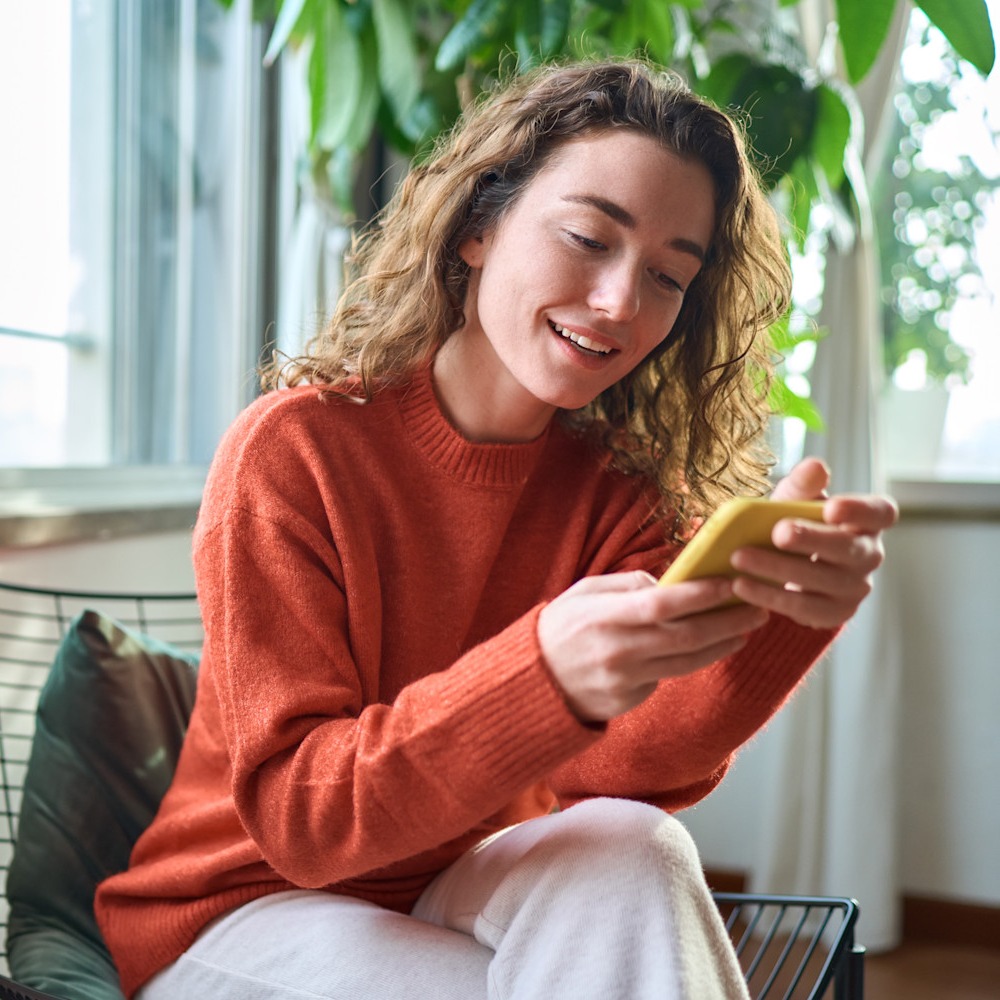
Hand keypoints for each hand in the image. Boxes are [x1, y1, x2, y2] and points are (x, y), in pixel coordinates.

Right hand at [537, 571, 768, 722]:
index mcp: (603, 617)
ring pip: (686, 662)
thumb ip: (627, 585)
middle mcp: (617, 652)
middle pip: (685, 637)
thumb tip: (671, 584)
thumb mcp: (584, 592)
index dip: (699, 595)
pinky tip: (711, 646)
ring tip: (746, 629)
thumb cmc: (561, 627)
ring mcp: (624, 682)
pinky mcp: (628, 702)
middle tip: (758, 608)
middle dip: (727, 622)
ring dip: (722, 645)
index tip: (729, 584)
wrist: (533, 682)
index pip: (660, 605)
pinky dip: (691, 660)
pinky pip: (667, 677)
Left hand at [729, 457, 898, 628]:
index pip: (880, 513)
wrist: (785, 565)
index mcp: (867, 521)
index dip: (860, 510)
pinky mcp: (835, 613)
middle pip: (847, 549)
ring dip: (778, 570)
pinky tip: (741, 585)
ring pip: (821, 581)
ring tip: (740, 558)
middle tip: (777, 532)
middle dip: (811, 540)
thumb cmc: (796, 523)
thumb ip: (803, 484)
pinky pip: (804, 608)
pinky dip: (770, 597)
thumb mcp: (795, 500)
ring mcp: (855, 588)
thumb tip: (815, 466)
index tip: (831, 507)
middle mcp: (868, 555)